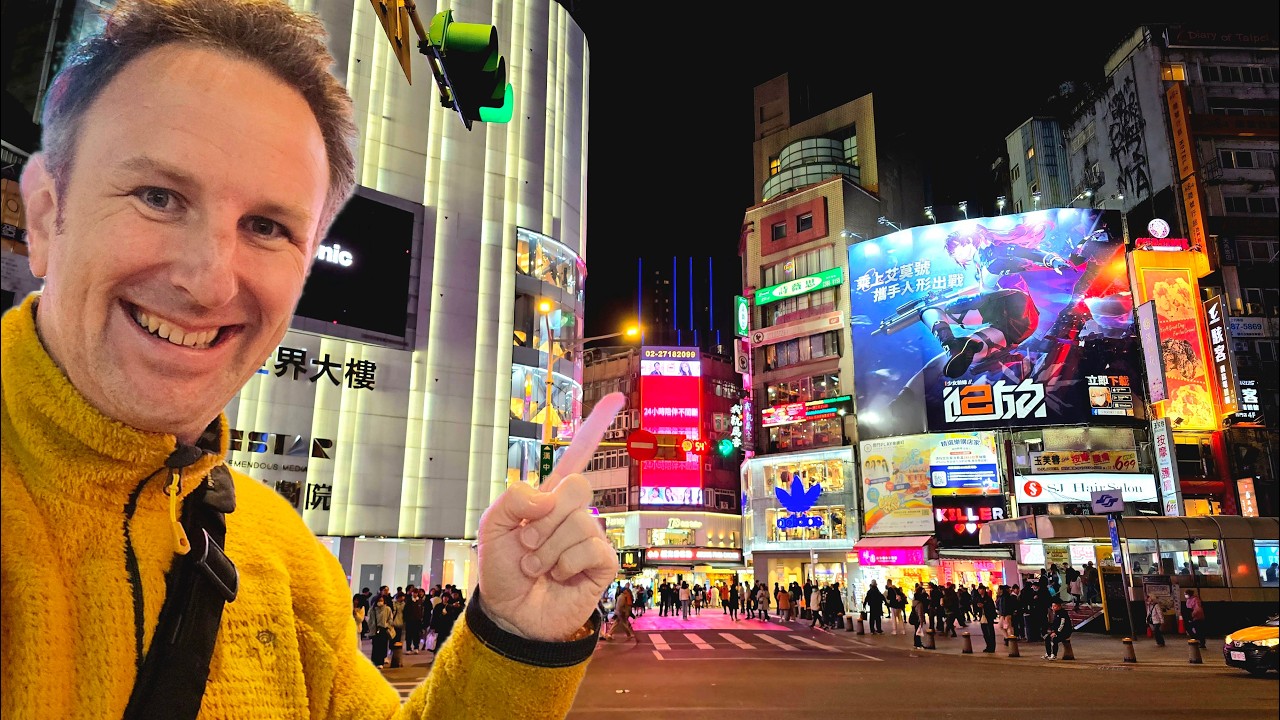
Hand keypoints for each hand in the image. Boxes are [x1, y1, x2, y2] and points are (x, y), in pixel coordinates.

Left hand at [475, 393, 625, 641]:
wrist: (508, 613)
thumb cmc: (501, 569)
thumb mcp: (492, 527)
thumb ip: (515, 498)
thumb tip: (550, 496)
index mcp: (549, 497)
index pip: (577, 456)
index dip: (596, 426)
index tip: (616, 398)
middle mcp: (574, 512)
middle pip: (577, 487)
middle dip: (543, 518)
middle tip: (526, 542)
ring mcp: (590, 537)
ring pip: (579, 523)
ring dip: (546, 550)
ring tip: (536, 567)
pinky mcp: (603, 564)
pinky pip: (592, 549)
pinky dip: (566, 564)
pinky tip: (560, 576)